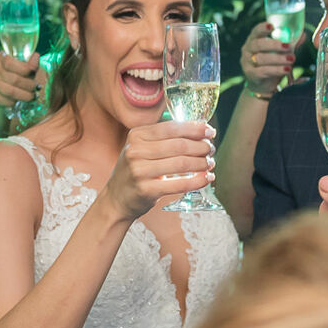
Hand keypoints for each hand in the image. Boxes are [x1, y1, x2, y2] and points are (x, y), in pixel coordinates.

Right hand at [0, 52, 41, 109]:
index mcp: (1, 58)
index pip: (10, 63)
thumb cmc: (14, 72)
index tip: (34, 71)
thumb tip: (35, 57)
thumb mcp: (21, 64)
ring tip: (33, 96)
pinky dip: (16, 102)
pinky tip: (21, 100)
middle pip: (14, 79)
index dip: (24, 68)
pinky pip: (6, 101)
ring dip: (25, 95)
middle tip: (37, 87)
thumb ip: (29, 62)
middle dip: (29, 85)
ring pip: (11, 92)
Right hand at [101, 120, 215, 220]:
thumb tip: (199, 131)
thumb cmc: (136, 171)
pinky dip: (197, 181)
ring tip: (210, 163)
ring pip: (181, 164)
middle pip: (179, 145)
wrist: (116, 199)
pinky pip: (179, 184)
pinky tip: (207, 178)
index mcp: (136, 136)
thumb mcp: (141, 149)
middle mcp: (135, 151)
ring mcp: (139, 171)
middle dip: (200, 147)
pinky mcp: (146, 190)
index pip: (171, 127)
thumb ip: (163, 139)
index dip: (194, 128)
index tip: (209, 131)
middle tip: (211, 149)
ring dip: (201, 163)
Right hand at [239, 23, 293, 96]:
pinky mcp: (251, 75)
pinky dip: (276, 70)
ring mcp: (247, 62)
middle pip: (258, 44)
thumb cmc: (271, 64)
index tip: (272, 27)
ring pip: (261, 58)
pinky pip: (263, 71)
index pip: (256, 31)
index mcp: (254, 40)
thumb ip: (289, 44)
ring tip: (292, 59)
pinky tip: (287, 69)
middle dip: (274, 45)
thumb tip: (303, 35)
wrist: (262, 84)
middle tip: (288, 46)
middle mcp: (248, 49)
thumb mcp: (279, 53)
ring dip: (278, 58)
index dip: (263, 28)